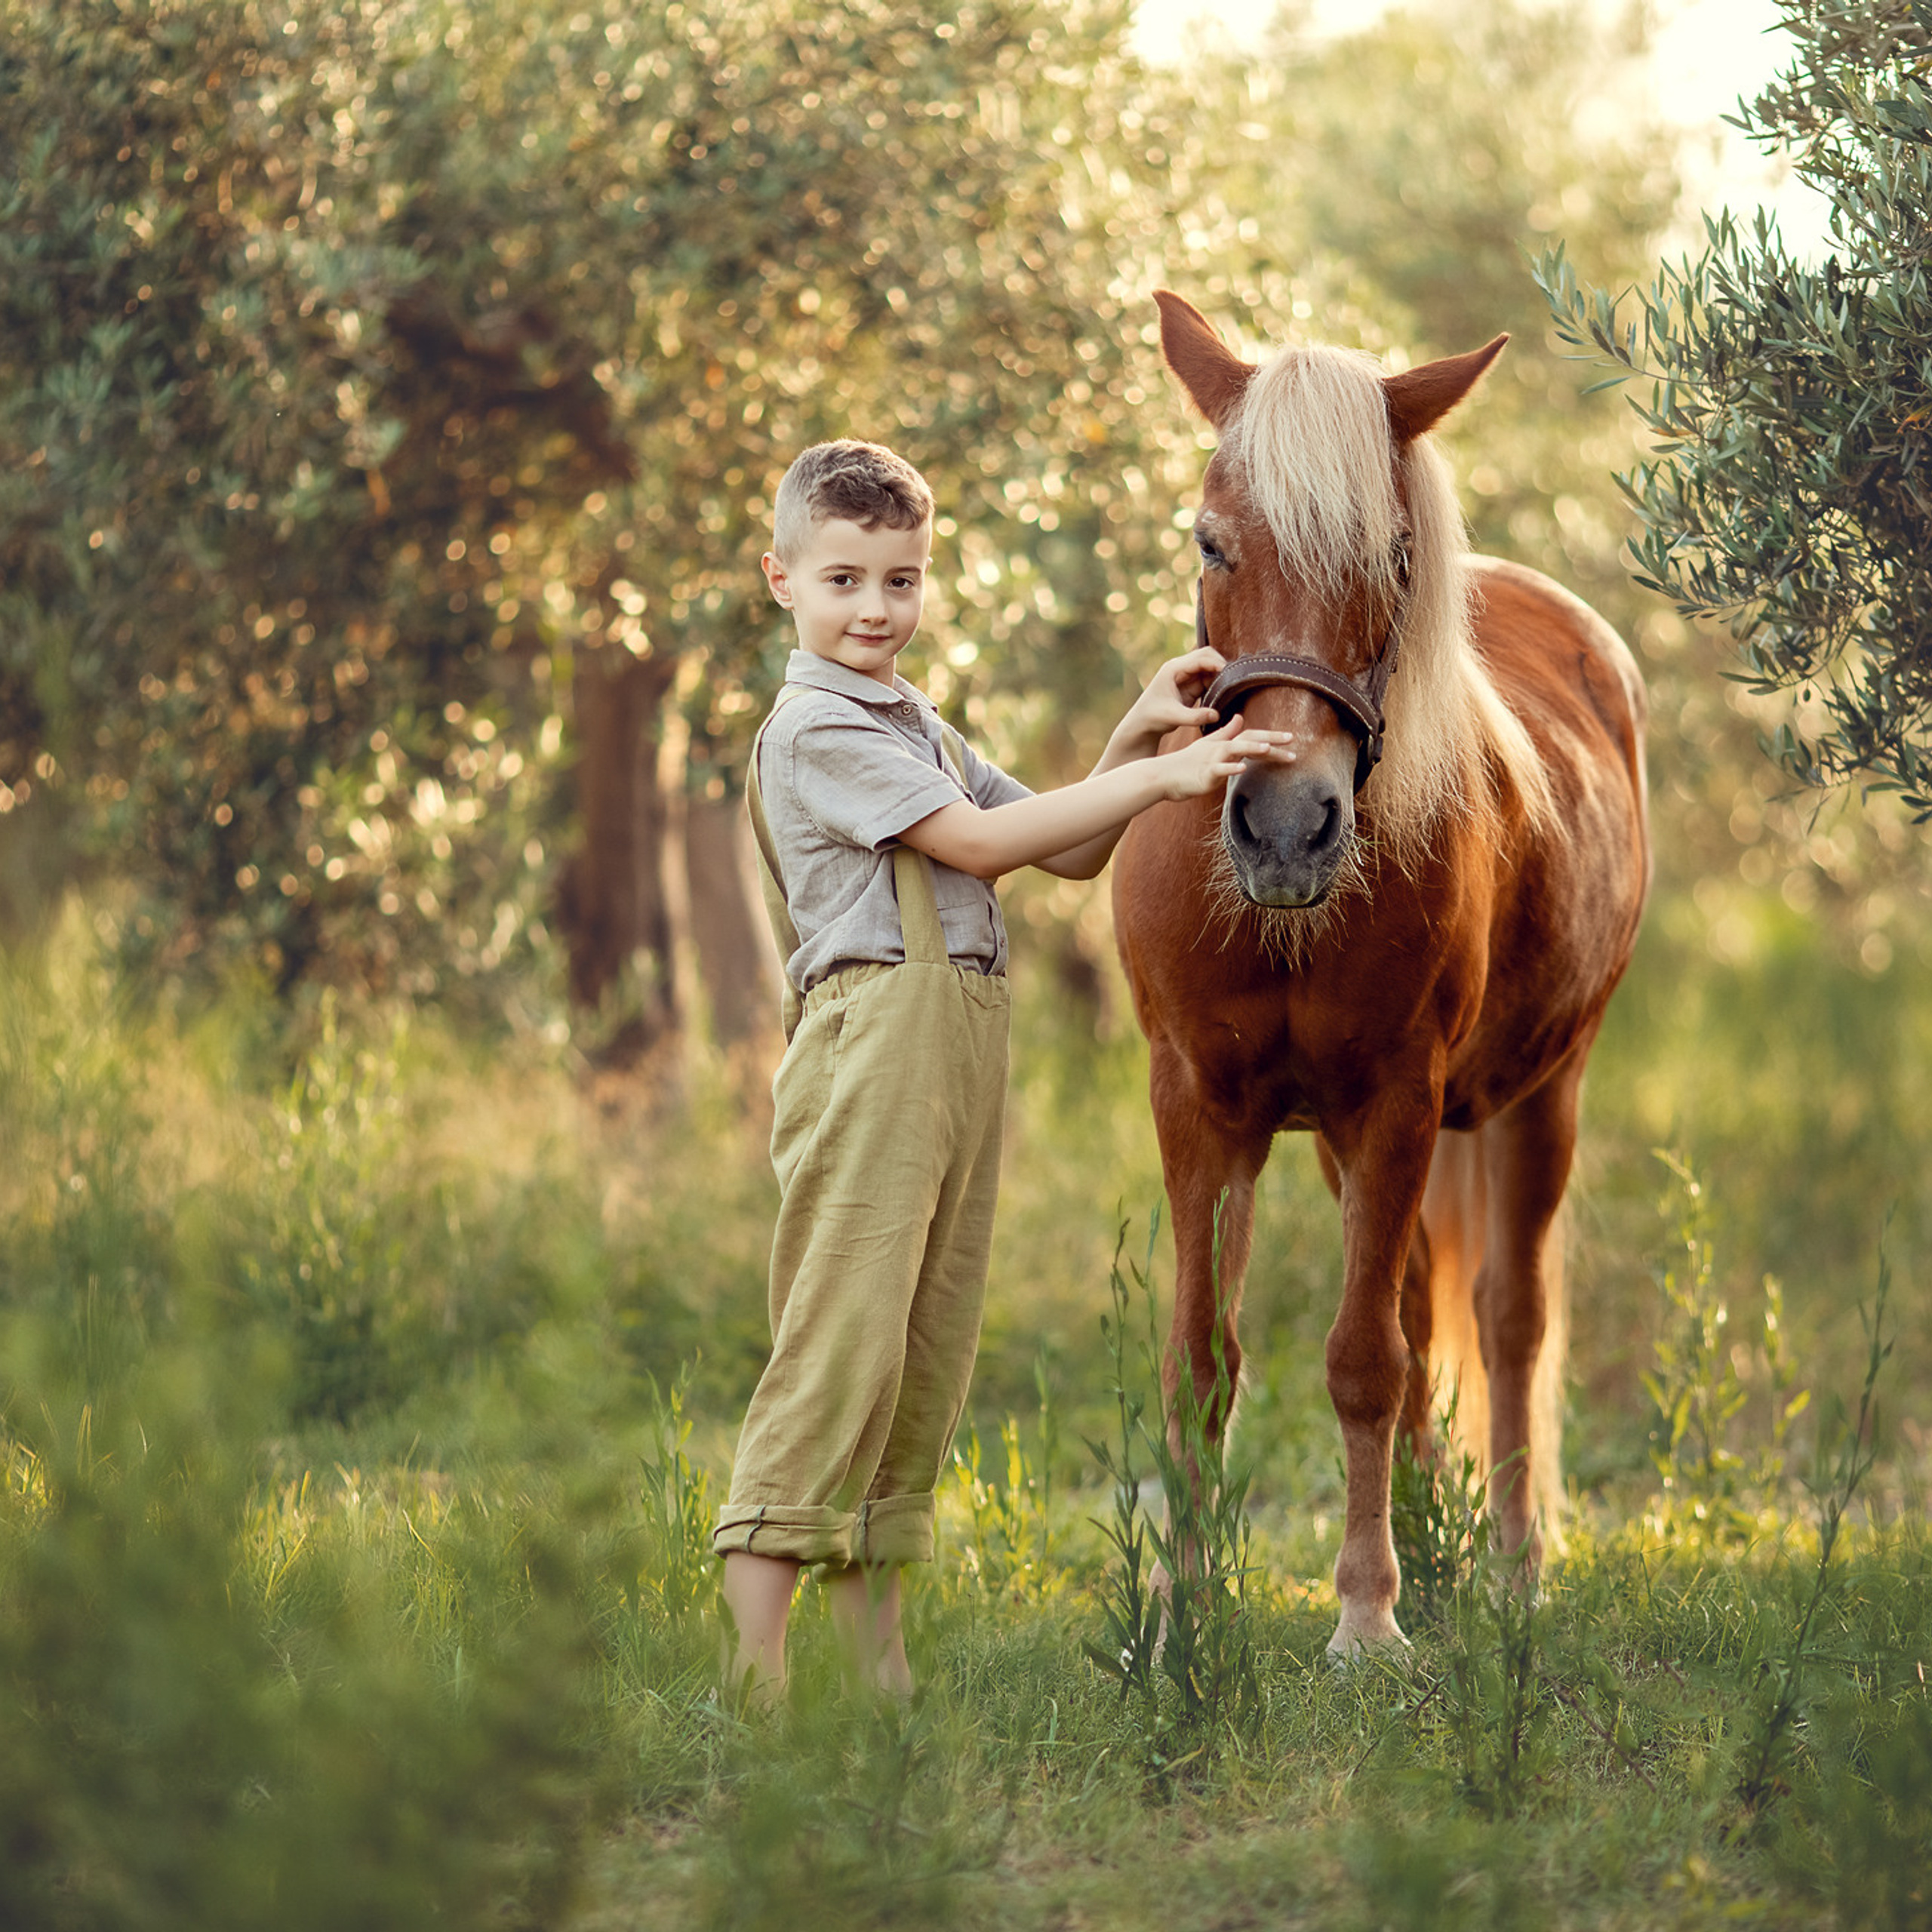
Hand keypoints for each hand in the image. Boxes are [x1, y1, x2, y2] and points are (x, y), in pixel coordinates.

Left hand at [1111, 645, 1226, 755]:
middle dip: (1221, 664)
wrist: (1143, 724)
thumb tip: (1216, 715)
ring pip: (1210, 666)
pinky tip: (1225, 692)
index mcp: (1173, 669)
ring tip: (1231, 686)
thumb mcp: (1173, 717)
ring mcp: (1186, 676)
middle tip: (1234, 678)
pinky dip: (1218, 682)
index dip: (1216, 662)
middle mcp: (1180, 668)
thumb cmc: (1153, 717)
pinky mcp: (1191, 686)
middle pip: (1207, 655)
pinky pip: (1209, 678)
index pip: (1200, 658)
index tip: (1230, 673)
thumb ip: (1194, 717)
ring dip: (1220, 674)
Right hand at [1158, 711, 1296, 799]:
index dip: (1271, 735)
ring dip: (1252, 748)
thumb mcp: (1209, 745)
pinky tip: (1243, 768)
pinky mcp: (1204, 774)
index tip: (1291, 737)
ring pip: (1234, 750)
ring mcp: (1212, 760)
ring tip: (1269, 748)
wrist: (1163, 775)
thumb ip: (1226, 732)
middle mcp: (1221, 748)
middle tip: (1292, 739)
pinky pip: (1219, 770)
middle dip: (1270, 740)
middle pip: (1248, 740)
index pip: (1251, 735)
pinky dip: (1230, 768)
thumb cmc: (1187, 763)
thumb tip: (1240, 718)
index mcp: (1224, 743)